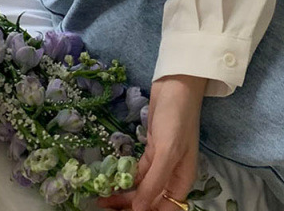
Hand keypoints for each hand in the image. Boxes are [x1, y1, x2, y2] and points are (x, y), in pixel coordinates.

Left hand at [97, 74, 206, 210]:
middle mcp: (172, 175)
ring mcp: (161, 162)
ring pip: (141, 187)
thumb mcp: (167, 151)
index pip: (165, 209)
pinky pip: (137, 172)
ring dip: (124, 194)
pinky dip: (125, 178)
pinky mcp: (151, 150)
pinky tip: (111, 181)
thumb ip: (155, 182)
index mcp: (181, 180)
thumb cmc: (176, 118)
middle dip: (130, 206)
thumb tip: (140, 210)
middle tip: (105, 206)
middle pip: (150, 200)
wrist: (175, 85)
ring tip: (101, 198)